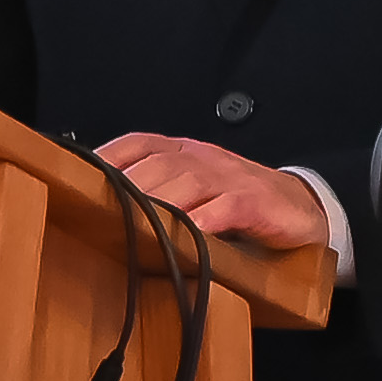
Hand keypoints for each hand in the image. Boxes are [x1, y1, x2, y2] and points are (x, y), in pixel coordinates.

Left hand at [90, 133, 328, 253]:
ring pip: (187, 182)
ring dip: (157, 204)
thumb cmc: (240, 201)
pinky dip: (202, 222)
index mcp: (185, 151)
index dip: (108, 157)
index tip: (78, 177)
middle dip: (127, 188)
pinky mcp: (255, 202)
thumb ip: (158, 191)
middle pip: (157, 165)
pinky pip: (225, 207)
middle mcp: (204, 158)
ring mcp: (230, 178)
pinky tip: (184, 237)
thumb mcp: (196, 190)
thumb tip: (104, 209)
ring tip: (131, 227)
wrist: (303, 207)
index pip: (139, 144)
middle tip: (97, 213)